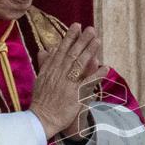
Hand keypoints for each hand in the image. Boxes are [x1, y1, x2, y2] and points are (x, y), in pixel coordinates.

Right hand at [29, 23, 102, 139]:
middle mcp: (58, 74)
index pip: (61, 50)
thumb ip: (44, 64)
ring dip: (89, 52)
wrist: (41, 119)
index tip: (77, 26)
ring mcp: (67, 84)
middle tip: (91, 29)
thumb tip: (44, 49)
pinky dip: (96, 74)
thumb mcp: (39, 79)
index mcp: (50, 70)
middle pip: (72, 54)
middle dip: (82, 40)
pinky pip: (88, 82)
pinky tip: (106, 67)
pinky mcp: (75, 95)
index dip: (70, 37)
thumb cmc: (41, 100)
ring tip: (97, 41)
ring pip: (79, 64)